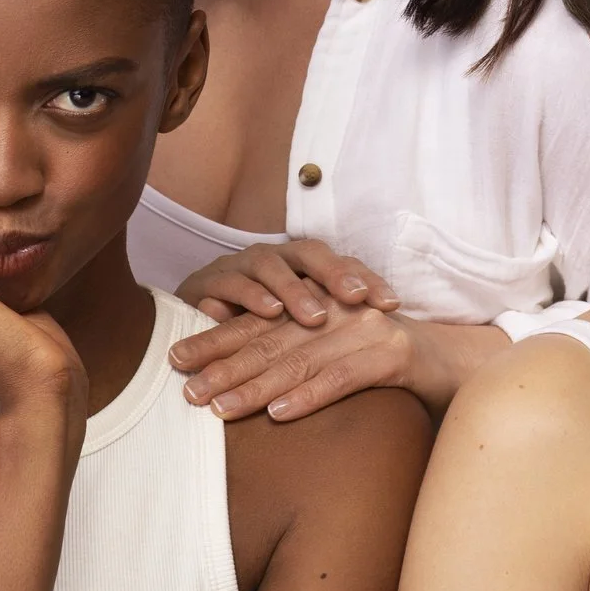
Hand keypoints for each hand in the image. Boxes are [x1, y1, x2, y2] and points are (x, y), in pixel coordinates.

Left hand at [171, 299, 456, 421]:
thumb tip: (241, 381)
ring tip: (218, 408)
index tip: (175, 358)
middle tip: (183, 387)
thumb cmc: (394, 367)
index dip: (216, 339)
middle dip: (223, 364)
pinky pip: (344, 378)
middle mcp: (340, 314)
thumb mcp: (342, 355)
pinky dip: (309, 396)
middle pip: (271, 340)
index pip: (260, 324)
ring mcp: (367, 332)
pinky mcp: (394, 357)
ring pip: (300, 360)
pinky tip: (279, 413)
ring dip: (255, 386)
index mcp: (323, 309)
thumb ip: (299, 357)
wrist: (463, 362)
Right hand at [175, 240, 399, 326]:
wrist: (196, 313)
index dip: (367, 279)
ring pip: (271, 266)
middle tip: (358, 298)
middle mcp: (274, 257)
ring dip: (293, 290)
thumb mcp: (295, 322)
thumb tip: (383, 336)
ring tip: (315, 316)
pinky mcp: (209, 281)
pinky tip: (268, 312)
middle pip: (309, 254)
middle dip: (335, 274)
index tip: (393, 304)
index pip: (340, 263)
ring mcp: (241, 265)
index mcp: (300, 264)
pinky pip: (231, 283)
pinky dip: (249, 296)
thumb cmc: (257, 322)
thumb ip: (331, 323)